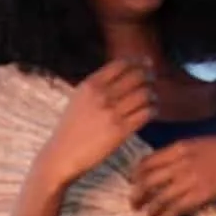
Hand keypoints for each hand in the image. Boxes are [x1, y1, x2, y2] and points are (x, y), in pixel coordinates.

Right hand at [37, 59, 161, 191]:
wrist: (63, 154)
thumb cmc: (71, 127)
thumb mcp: (79, 99)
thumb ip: (98, 85)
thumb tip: (122, 73)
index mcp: (90, 85)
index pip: (120, 64)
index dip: (137, 61)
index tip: (146, 63)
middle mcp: (101, 96)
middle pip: (136, 76)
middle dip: (148, 76)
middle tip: (153, 80)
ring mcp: (111, 113)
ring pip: (144, 94)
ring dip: (152, 94)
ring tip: (152, 98)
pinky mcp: (120, 131)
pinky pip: (145, 114)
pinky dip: (152, 110)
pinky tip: (151, 111)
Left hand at [126, 131, 215, 215]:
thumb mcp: (199, 143)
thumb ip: (181, 152)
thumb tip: (165, 165)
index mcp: (179, 147)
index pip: (147, 162)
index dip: (136, 174)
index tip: (133, 182)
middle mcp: (181, 163)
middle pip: (149, 181)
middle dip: (137, 194)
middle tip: (133, 203)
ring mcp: (190, 180)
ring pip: (161, 197)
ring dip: (151, 208)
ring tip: (147, 215)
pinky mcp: (202, 194)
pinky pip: (177, 208)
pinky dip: (166, 215)